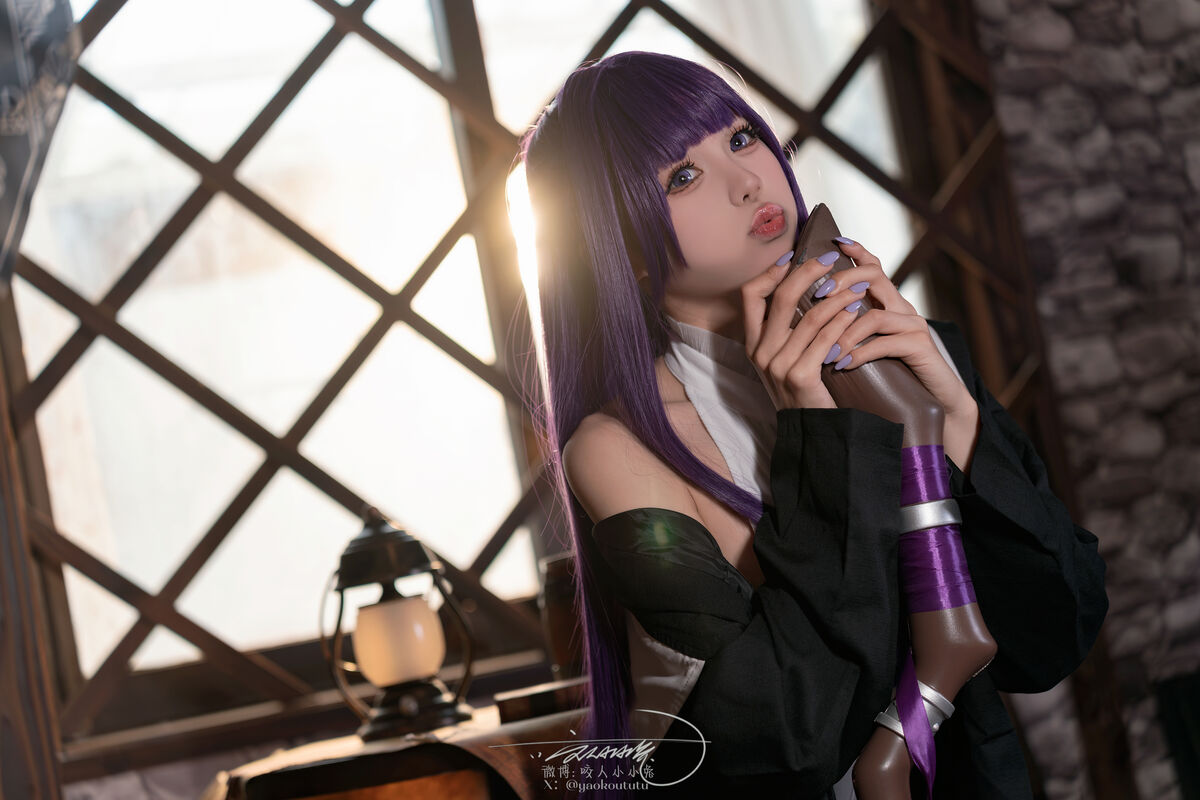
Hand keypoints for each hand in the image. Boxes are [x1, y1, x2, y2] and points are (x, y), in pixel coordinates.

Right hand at [741, 252, 868, 410]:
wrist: (813, 430)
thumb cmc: (805, 388)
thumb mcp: (785, 357)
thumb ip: (786, 327)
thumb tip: (802, 283)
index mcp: (752, 343)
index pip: (750, 295)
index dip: (770, 271)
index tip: (794, 255)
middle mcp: (760, 352)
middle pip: (780, 298)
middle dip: (808, 272)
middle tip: (831, 258)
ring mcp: (778, 365)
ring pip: (808, 316)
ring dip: (836, 295)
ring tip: (855, 284)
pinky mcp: (800, 376)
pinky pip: (824, 339)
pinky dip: (842, 320)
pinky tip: (856, 310)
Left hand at [822, 239, 979, 468]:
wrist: (934, 404)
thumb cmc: (895, 376)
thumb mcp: (869, 346)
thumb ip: (850, 328)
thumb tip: (811, 318)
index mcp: (889, 303)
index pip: (874, 266)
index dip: (856, 252)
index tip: (833, 243)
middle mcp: (903, 308)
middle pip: (874, 277)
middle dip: (842, 284)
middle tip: (817, 298)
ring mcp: (913, 326)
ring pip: (874, 315)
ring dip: (844, 331)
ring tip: (823, 349)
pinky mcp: (920, 348)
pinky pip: (885, 343)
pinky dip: (860, 353)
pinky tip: (842, 364)